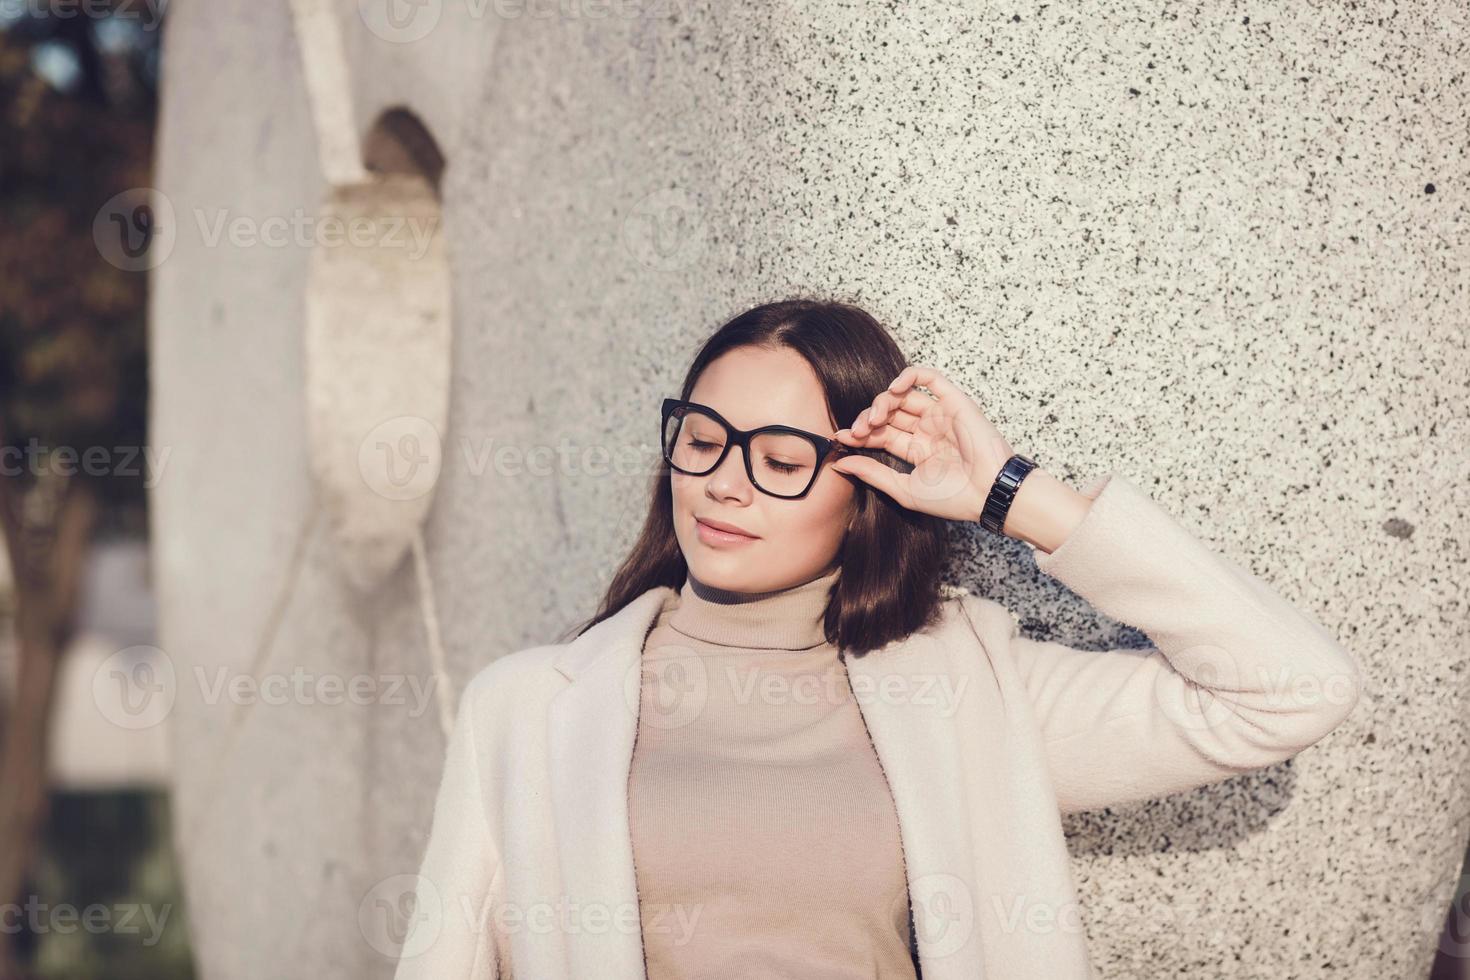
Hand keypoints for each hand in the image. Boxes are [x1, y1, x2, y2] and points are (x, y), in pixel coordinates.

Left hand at [829, 365, 1017, 523]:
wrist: (987, 493)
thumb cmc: (952, 498)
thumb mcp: (903, 489)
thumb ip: (871, 474)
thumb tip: (838, 464)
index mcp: (916, 450)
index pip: (880, 435)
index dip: (858, 434)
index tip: (840, 438)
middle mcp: (927, 429)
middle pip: (888, 414)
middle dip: (867, 419)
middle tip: (856, 431)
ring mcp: (939, 414)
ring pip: (902, 395)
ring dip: (882, 402)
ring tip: (873, 419)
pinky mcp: (954, 401)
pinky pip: (929, 378)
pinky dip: (908, 376)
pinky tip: (893, 389)